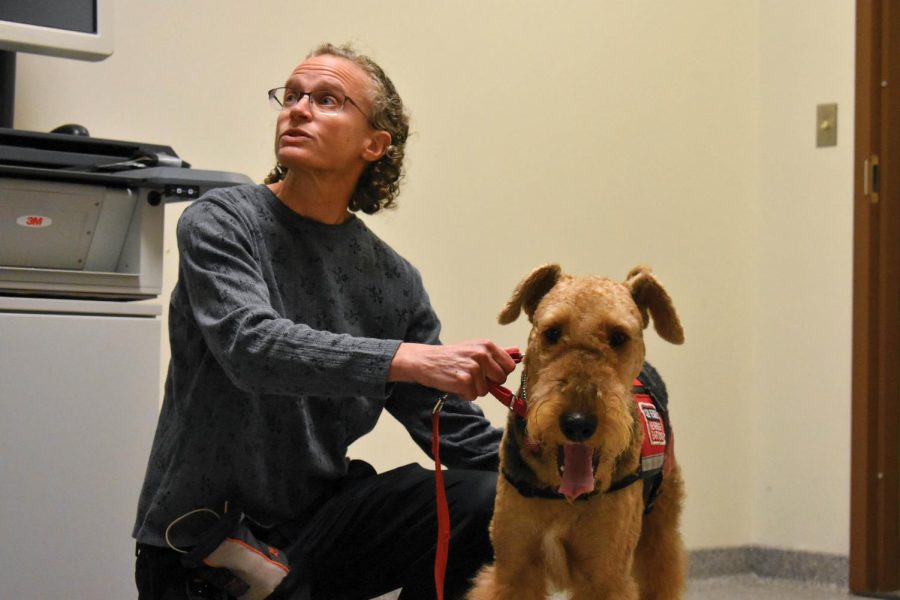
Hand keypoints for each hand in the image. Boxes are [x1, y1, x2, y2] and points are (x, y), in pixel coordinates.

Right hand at [388, 341, 518, 400]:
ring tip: (461, 378)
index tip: (489, 373)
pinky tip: (455, 383)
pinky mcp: (464, 381)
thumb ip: (494, 354)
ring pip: (485, 390)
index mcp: (487, 345)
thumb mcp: (474, 348)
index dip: (499, 373)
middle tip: (473, 376)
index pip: (509, 366)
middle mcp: (482, 355)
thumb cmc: (451, 356)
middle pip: (500, 379)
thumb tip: (517, 354)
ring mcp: (474, 368)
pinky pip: (473, 396)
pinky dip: (464, 394)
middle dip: (488, 382)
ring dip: (473, 389)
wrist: (425, 360)